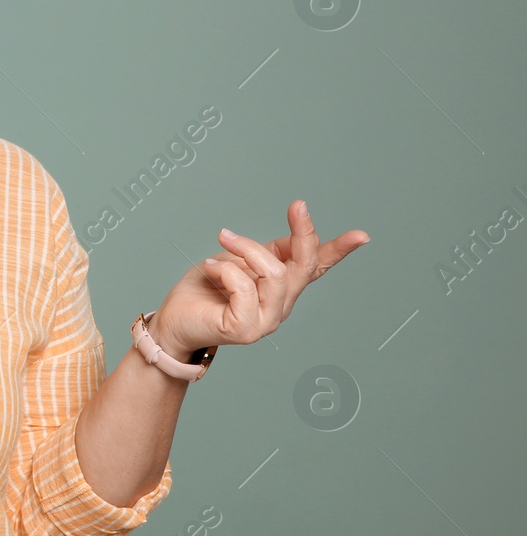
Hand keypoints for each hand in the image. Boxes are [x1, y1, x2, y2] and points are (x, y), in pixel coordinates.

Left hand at [149, 200, 369, 359]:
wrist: (173, 320)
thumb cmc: (204, 289)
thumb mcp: (239, 259)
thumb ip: (266, 252)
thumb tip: (295, 237)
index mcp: (281, 287)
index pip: (316, 267)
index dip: (339, 250)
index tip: (362, 235)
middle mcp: (280, 305)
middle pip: (304, 265)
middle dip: (303, 232)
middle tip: (297, 205)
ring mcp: (266, 321)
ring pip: (274, 272)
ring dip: (246, 248)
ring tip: (223, 239)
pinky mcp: (245, 329)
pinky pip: (244, 288)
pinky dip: (225, 270)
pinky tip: (210, 269)